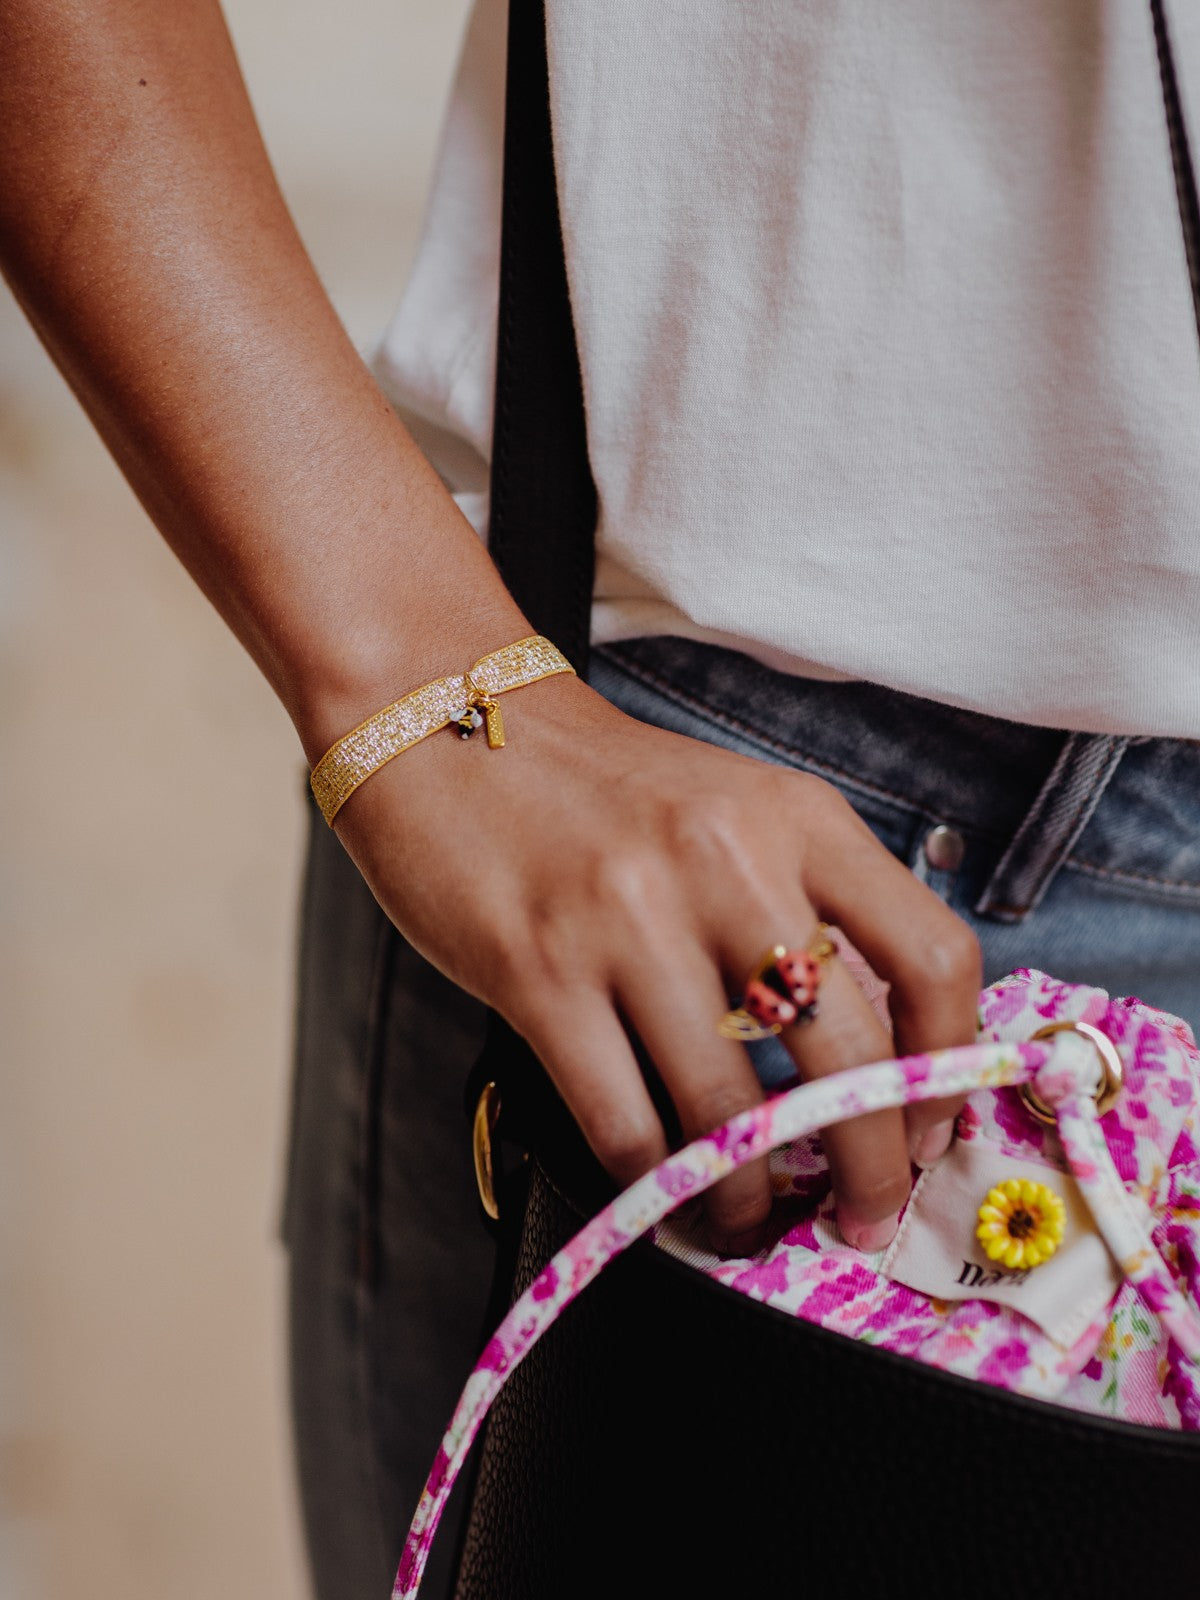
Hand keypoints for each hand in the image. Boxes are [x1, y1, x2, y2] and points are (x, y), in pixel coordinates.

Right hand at [330, 673, 981, 1254]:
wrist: (446, 724)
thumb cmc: (601, 789)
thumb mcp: (735, 810)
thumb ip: (809, 903)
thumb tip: (871, 1058)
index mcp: (795, 817)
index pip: (930, 955)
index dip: (947, 1070)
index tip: (927, 1131)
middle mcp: (725, 860)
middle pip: (847, 1055)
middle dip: (871, 1168)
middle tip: (864, 1216)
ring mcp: (628, 917)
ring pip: (729, 1111)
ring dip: (751, 1196)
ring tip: (748, 1219)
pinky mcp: (539, 970)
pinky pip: (623, 1121)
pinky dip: (654, 1183)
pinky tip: (664, 1194)